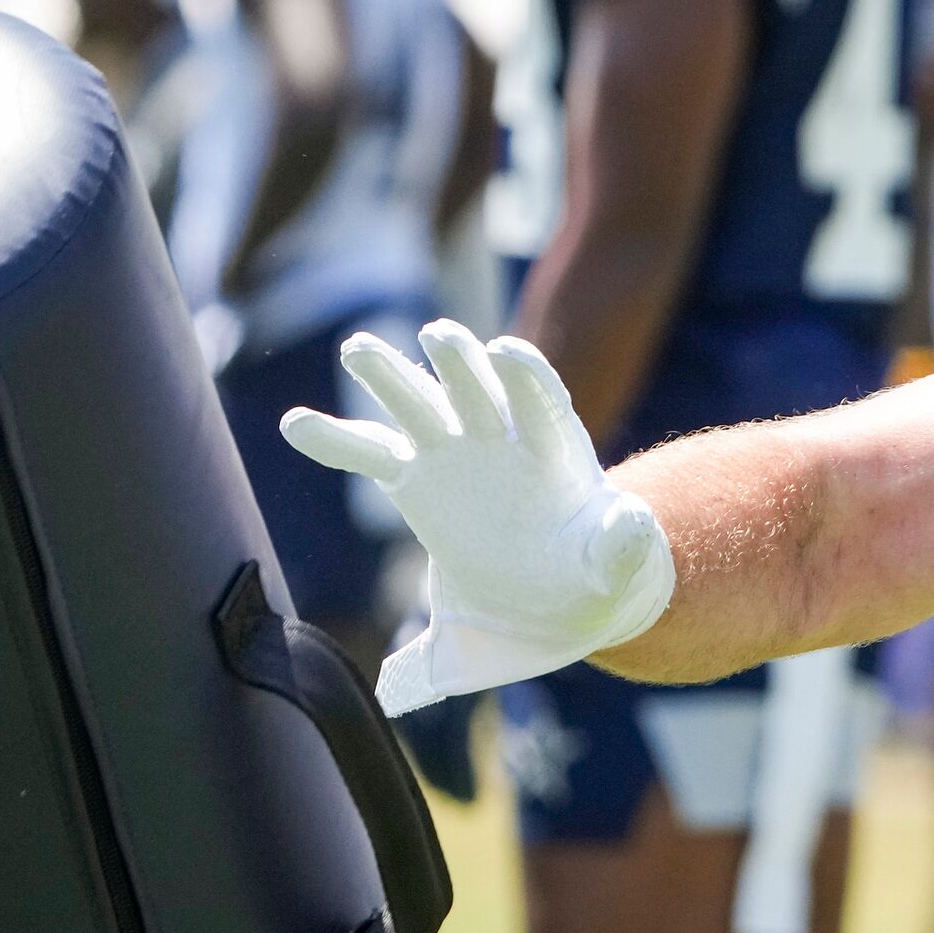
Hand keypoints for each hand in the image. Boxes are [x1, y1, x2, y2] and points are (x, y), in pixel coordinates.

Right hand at [280, 320, 673, 715]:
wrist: (554, 597)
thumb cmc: (589, 575)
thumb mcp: (614, 567)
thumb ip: (623, 546)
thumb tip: (637, 523)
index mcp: (556, 452)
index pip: (542, 401)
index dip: (526, 377)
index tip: (506, 352)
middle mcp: (501, 438)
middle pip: (475, 389)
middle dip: (457, 363)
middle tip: (437, 335)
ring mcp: (454, 452)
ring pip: (419, 404)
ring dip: (391, 376)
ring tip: (359, 349)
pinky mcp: (416, 479)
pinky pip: (371, 453)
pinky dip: (335, 440)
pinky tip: (296, 425)